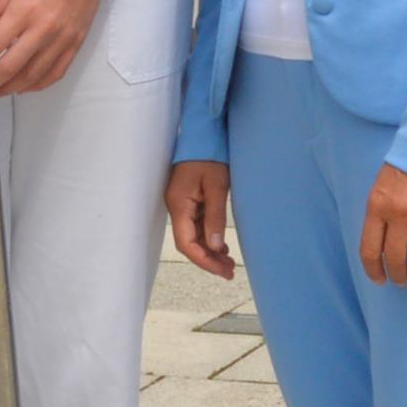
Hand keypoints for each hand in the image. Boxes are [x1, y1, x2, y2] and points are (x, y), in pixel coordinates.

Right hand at [165, 159, 236, 278]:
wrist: (203, 134)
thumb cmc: (209, 156)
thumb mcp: (217, 186)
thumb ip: (215, 217)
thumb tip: (214, 246)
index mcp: (179, 205)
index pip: (186, 243)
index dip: (203, 260)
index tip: (222, 270)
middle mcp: (177, 207)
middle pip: (189, 243)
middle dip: (208, 260)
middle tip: (230, 272)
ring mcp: (182, 204)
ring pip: (193, 236)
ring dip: (209, 250)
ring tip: (229, 263)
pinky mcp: (189, 200)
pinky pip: (196, 225)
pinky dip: (208, 237)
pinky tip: (221, 246)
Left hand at [360, 165, 406, 284]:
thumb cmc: (402, 169)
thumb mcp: (380, 188)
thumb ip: (378, 216)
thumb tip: (380, 249)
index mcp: (378, 207)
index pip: (370, 250)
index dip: (374, 270)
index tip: (379, 280)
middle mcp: (400, 214)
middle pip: (396, 258)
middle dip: (397, 275)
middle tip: (400, 280)